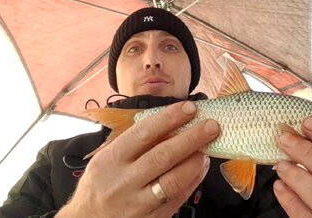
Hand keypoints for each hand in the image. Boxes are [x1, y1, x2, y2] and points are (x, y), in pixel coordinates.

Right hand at [56, 101, 219, 217]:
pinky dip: (192, 181)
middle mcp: (123, 182)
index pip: (144, 133)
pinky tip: (200, 168)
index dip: (169, 119)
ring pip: (174, 181)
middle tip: (211, 125)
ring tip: (207, 148)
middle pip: (163, 156)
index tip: (189, 108)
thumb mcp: (106, 159)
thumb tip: (170, 123)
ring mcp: (137, 204)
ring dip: (195, 161)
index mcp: (110, 160)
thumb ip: (133, 143)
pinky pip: (177, 198)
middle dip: (191, 138)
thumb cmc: (100, 185)